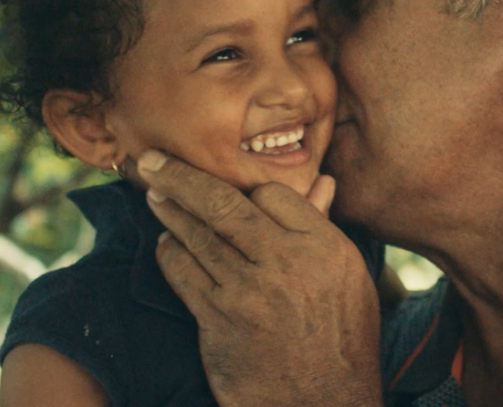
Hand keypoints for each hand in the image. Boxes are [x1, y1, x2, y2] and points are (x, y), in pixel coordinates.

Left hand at [137, 150, 381, 406]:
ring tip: (154, 193)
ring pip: (196, 236)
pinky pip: (182, 273)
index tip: (232, 187)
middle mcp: (286, 264)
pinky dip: (170, 254)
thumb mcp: (350, 280)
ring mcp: (248, 293)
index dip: (249, 188)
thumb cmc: (342, 342)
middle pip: (223, 204)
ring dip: (168, 211)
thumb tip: (322, 181)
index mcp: (325, 248)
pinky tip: (166, 245)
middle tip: (152, 160)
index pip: (273, 194)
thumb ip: (325, 229)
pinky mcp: (218, 322)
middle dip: (180, 176)